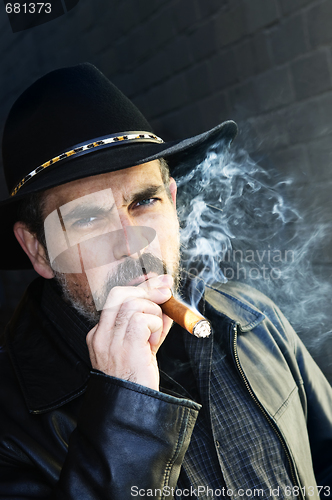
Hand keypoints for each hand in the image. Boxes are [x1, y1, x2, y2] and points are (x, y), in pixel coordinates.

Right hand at [86, 274, 172, 390]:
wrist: (133, 409)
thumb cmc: (138, 381)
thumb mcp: (143, 347)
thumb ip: (151, 324)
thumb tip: (165, 304)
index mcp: (99, 334)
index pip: (116, 297)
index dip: (140, 286)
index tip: (157, 281)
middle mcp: (100, 335)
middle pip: (120, 294)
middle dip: (148, 288)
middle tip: (166, 292)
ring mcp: (110, 341)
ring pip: (133, 304)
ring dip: (153, 314)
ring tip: (155, 335)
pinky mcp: (125, 347)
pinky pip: (142, 319)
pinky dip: (154, 326)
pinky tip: (153, 342)